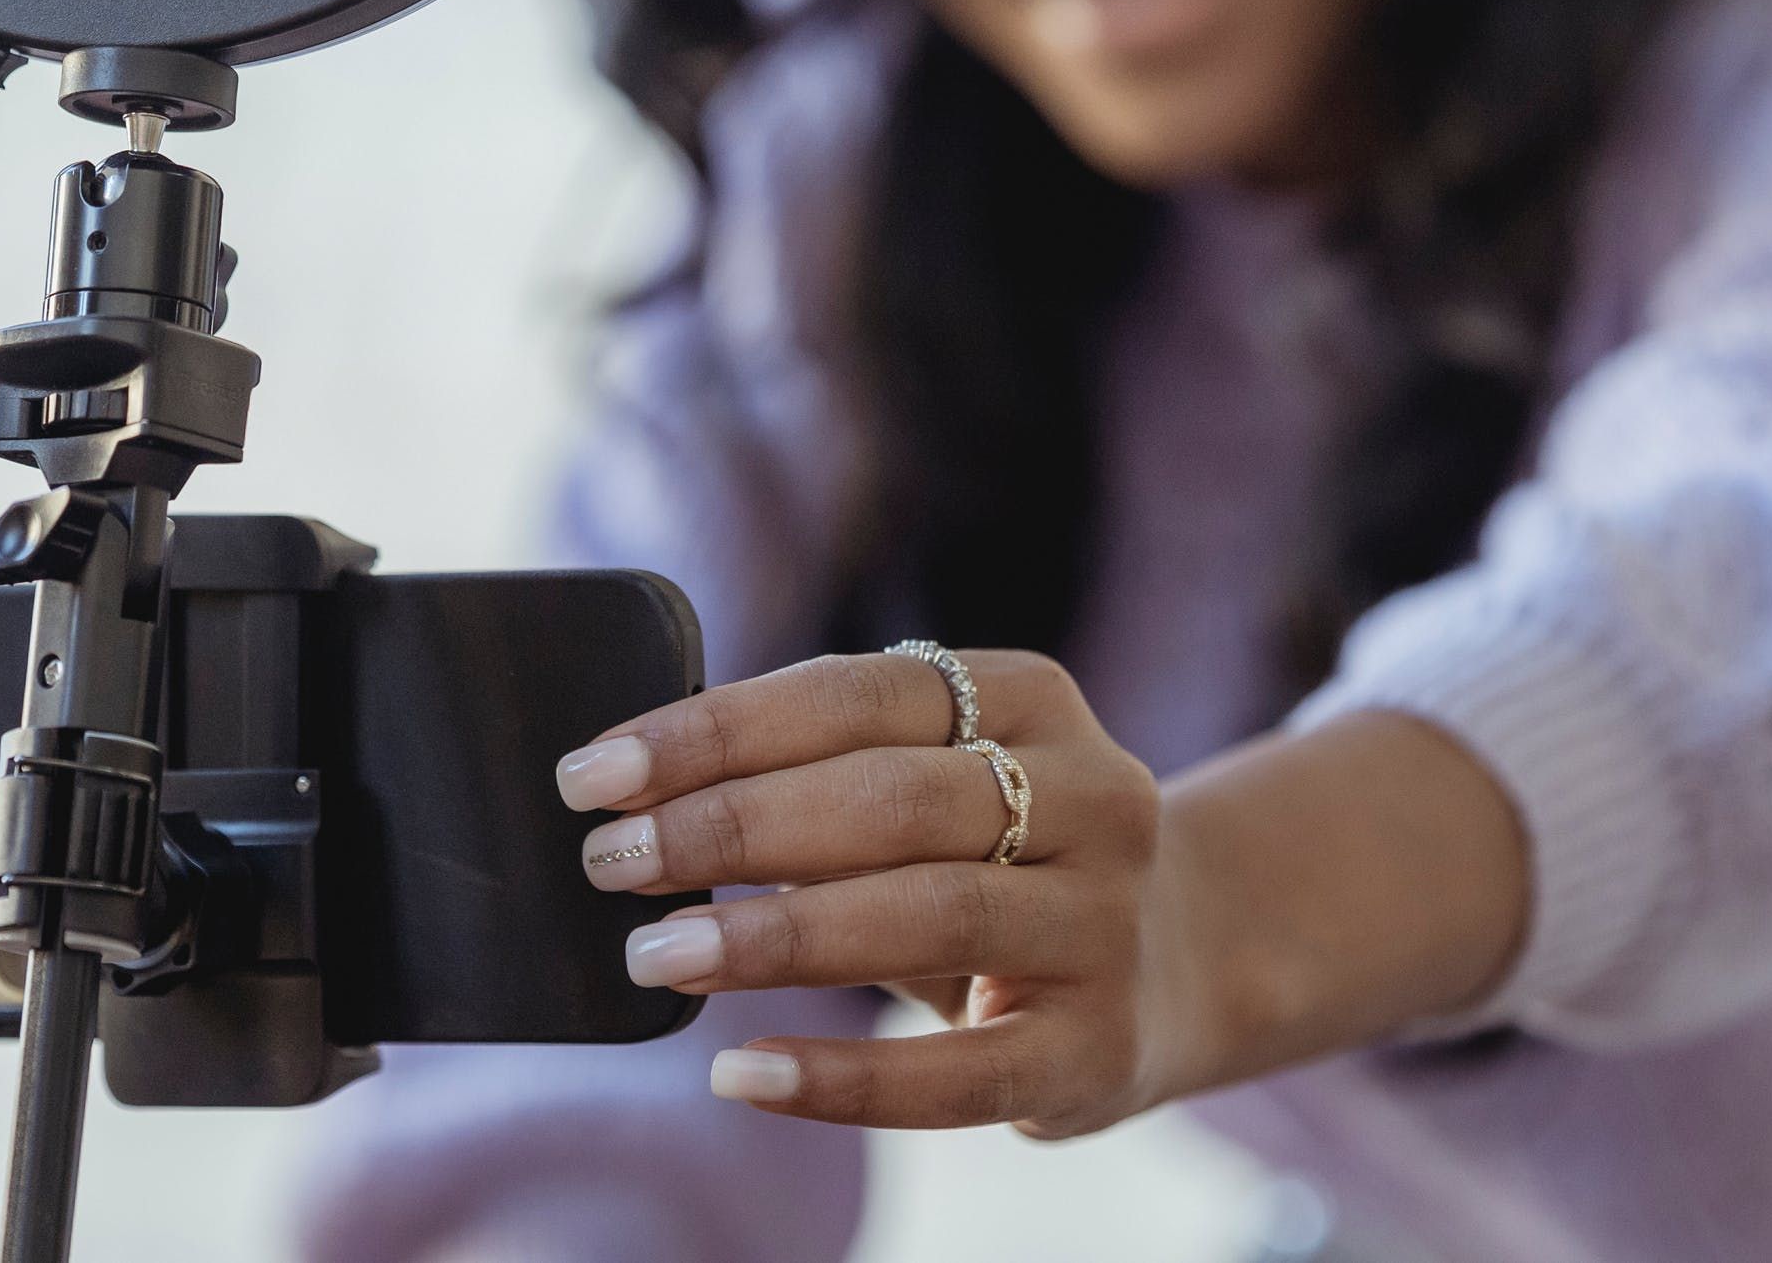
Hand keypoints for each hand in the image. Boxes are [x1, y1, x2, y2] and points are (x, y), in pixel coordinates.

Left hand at [553, 648, 1180, 1136]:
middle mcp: (1091, 795)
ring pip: (927, 914)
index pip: (856, 693)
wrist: (1176, 961)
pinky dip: (841, 1078)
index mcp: (1031, 698)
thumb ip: (821, 773)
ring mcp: (1104, 923)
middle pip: (890, 797)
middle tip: (611, 863)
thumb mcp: (938, 783)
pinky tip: (741, 1073)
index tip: (594, 773)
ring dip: (772, 934)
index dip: (716, 730)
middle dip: (730, 826)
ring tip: (655, 954)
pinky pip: (958, 1072)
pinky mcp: (1097, 1048)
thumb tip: (635, 795)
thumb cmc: (997, 858)